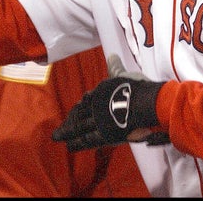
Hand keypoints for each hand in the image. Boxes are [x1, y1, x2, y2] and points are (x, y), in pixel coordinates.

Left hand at [51, 54, 168, 151]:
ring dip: (67, 132)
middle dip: (70, 120)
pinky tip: (69, 146)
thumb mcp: (123, 75)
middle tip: (61, 126)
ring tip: (58, 137)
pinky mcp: (104, 134)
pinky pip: (88, 139)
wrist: (143, 104)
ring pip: (79, 127)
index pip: (88, 99)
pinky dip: (77, 143)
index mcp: (100, 92)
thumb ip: (116, 68)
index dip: (82, 105)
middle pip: (80, 114)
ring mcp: (98, 120)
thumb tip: (112, 56)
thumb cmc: (136, 88)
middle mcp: (96, 106)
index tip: (77, 107)